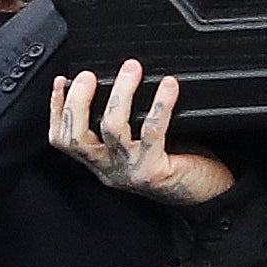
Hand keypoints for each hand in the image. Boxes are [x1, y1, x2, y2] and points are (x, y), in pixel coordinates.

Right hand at [49, 60, 233, 205]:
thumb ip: (126, 125)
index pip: (63, 140)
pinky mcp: (154, 172)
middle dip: (77, 101)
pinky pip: (152, 132)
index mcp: (101, 162)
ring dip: (120, 94)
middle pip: (75, 137)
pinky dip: (160, 104)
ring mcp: (130, 172)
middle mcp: (109, 170)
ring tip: (132, 69)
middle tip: (88, 74)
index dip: (57, 110)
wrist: (209, 197)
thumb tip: (120, 81)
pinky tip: (169, 86)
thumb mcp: (142, 146)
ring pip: (111, 129)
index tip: (62, 81)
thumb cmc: (179, 165)